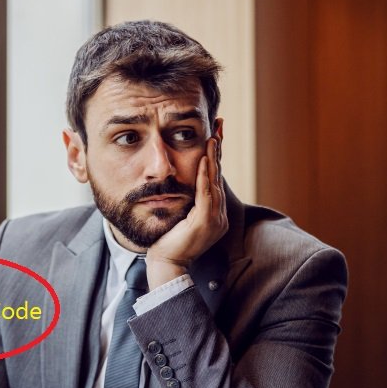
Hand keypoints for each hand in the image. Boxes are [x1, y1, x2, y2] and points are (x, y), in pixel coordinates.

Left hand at [145, 137, 227, 287]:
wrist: (166, 263)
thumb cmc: (168, 240)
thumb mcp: (179, 215)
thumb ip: (185, 200)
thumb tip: (179, 181)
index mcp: (214, 212)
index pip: (214, 177)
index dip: (215, 155)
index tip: (215, 133)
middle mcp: (219, 214)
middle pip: (218, 174)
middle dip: (218, 149)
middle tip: (220, 125)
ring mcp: (215, 219)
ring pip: (214, 181)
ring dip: (213, 157)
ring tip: (213, 137)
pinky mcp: (205, 222)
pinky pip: (205, 193)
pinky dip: (204, 175)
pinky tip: (203, 159)